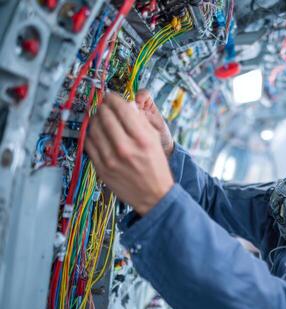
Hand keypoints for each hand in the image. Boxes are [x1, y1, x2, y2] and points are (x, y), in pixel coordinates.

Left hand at [86, 93, 173, 215]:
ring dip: (95, 119)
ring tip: (100, 118)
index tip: (112, 96)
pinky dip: (90, 134)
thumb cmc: (156, 167)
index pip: (121, 108)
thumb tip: (127, 105)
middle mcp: (125, 147)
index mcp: (141, 138)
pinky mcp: (101, 168)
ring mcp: (111, 159)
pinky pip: (89, 144)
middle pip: (104, 115)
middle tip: (105, 106)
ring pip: (93, 128)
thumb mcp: (155, 140)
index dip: (114, 98)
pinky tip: (96, 133)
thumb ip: (141, 121)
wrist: (154, 195)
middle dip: (104, 107)